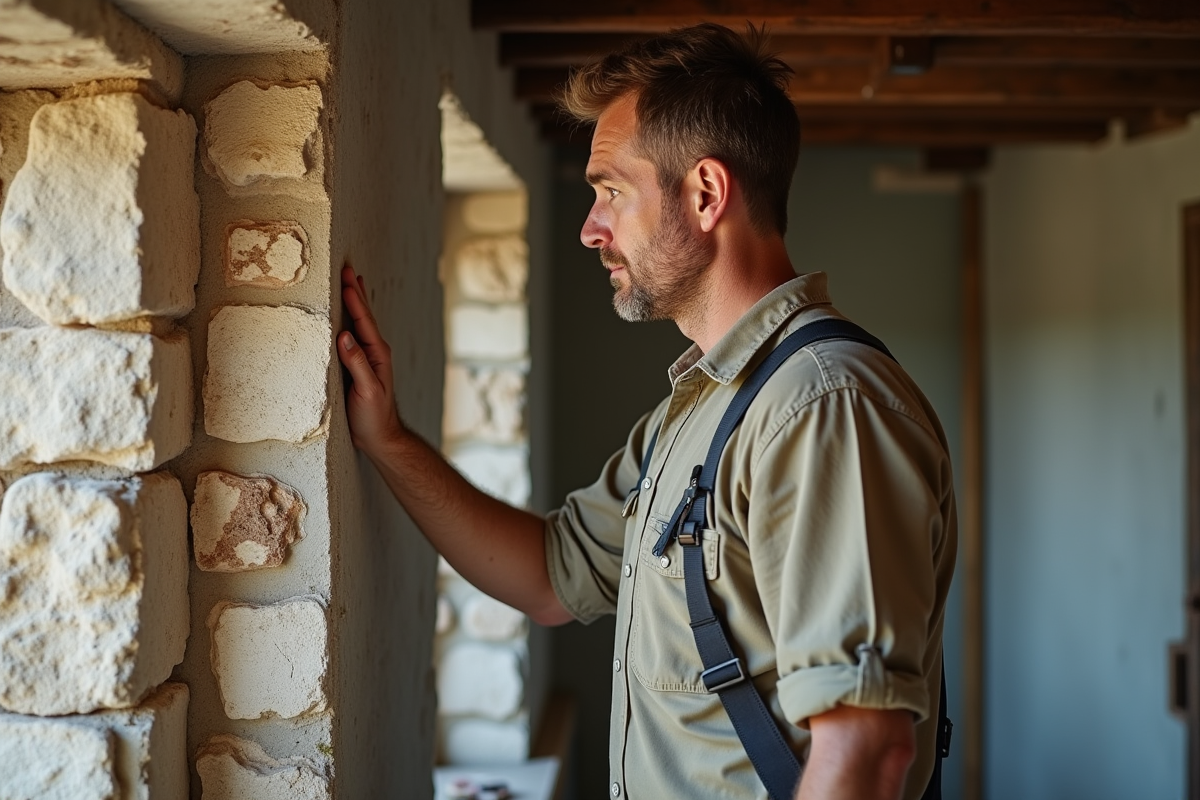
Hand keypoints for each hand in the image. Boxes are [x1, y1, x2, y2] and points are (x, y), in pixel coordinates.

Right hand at [337, 263, 404, 455]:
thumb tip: (344, 336)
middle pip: (365, 316)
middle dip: (356, 292)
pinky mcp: (361, 366)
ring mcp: (369, 358)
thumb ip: (356, 364)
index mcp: (378, 354)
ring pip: (362, 323)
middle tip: (348, 268)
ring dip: (357, 302)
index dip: (355, 299)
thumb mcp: (366, 391)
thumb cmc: (374, 417)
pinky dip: (353, 320)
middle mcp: (376, 352)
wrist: (381, 437)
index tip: (346, 278)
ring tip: (353, 282)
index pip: (364, 321)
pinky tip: (348, 317)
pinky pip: (356, 336)